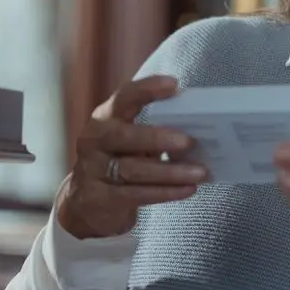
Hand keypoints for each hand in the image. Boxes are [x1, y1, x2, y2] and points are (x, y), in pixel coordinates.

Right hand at [57, 74, 209, 238]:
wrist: (89, 204)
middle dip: (158, 138)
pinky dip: (165, 192)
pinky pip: (136, 194)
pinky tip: (187, 189)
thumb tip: (201, 127)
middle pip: (125, 136)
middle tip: (190, 142)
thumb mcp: (131, 141)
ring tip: (200, 172)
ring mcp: (92, 170)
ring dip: (171, 172)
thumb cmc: (121, 162)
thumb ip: (154, 129)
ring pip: (134, 170)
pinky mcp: (98, 198)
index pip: (124, 97)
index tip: (174, 85)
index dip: (147, 89)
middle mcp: (93, 140)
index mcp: (105, 118)